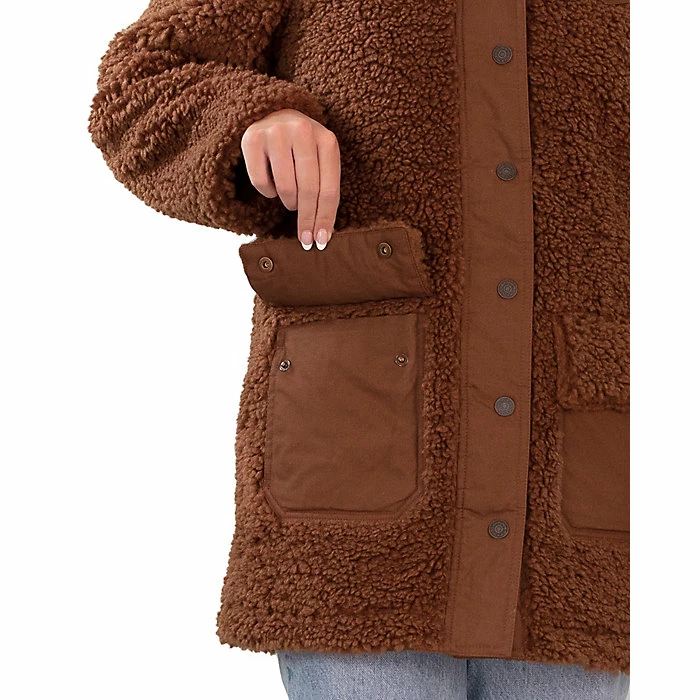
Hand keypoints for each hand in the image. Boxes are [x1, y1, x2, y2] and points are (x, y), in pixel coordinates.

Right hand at [241, 108, 339, 249]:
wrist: (274, 115)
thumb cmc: (303, 149)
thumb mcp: (321, 162)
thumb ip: (325, 190)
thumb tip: (323, 234)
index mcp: (327, 139)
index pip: (329, 188)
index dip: (325, 218)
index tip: (321, 241)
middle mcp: (302, 131)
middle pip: (308, 190)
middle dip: (307, 219)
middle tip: (305, 240)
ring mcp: (275, 132)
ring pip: (284, 187)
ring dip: (289, 202)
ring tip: (291, 201)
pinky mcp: (252, 138)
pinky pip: (260, 182)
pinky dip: (268, 192)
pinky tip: (273, 185)